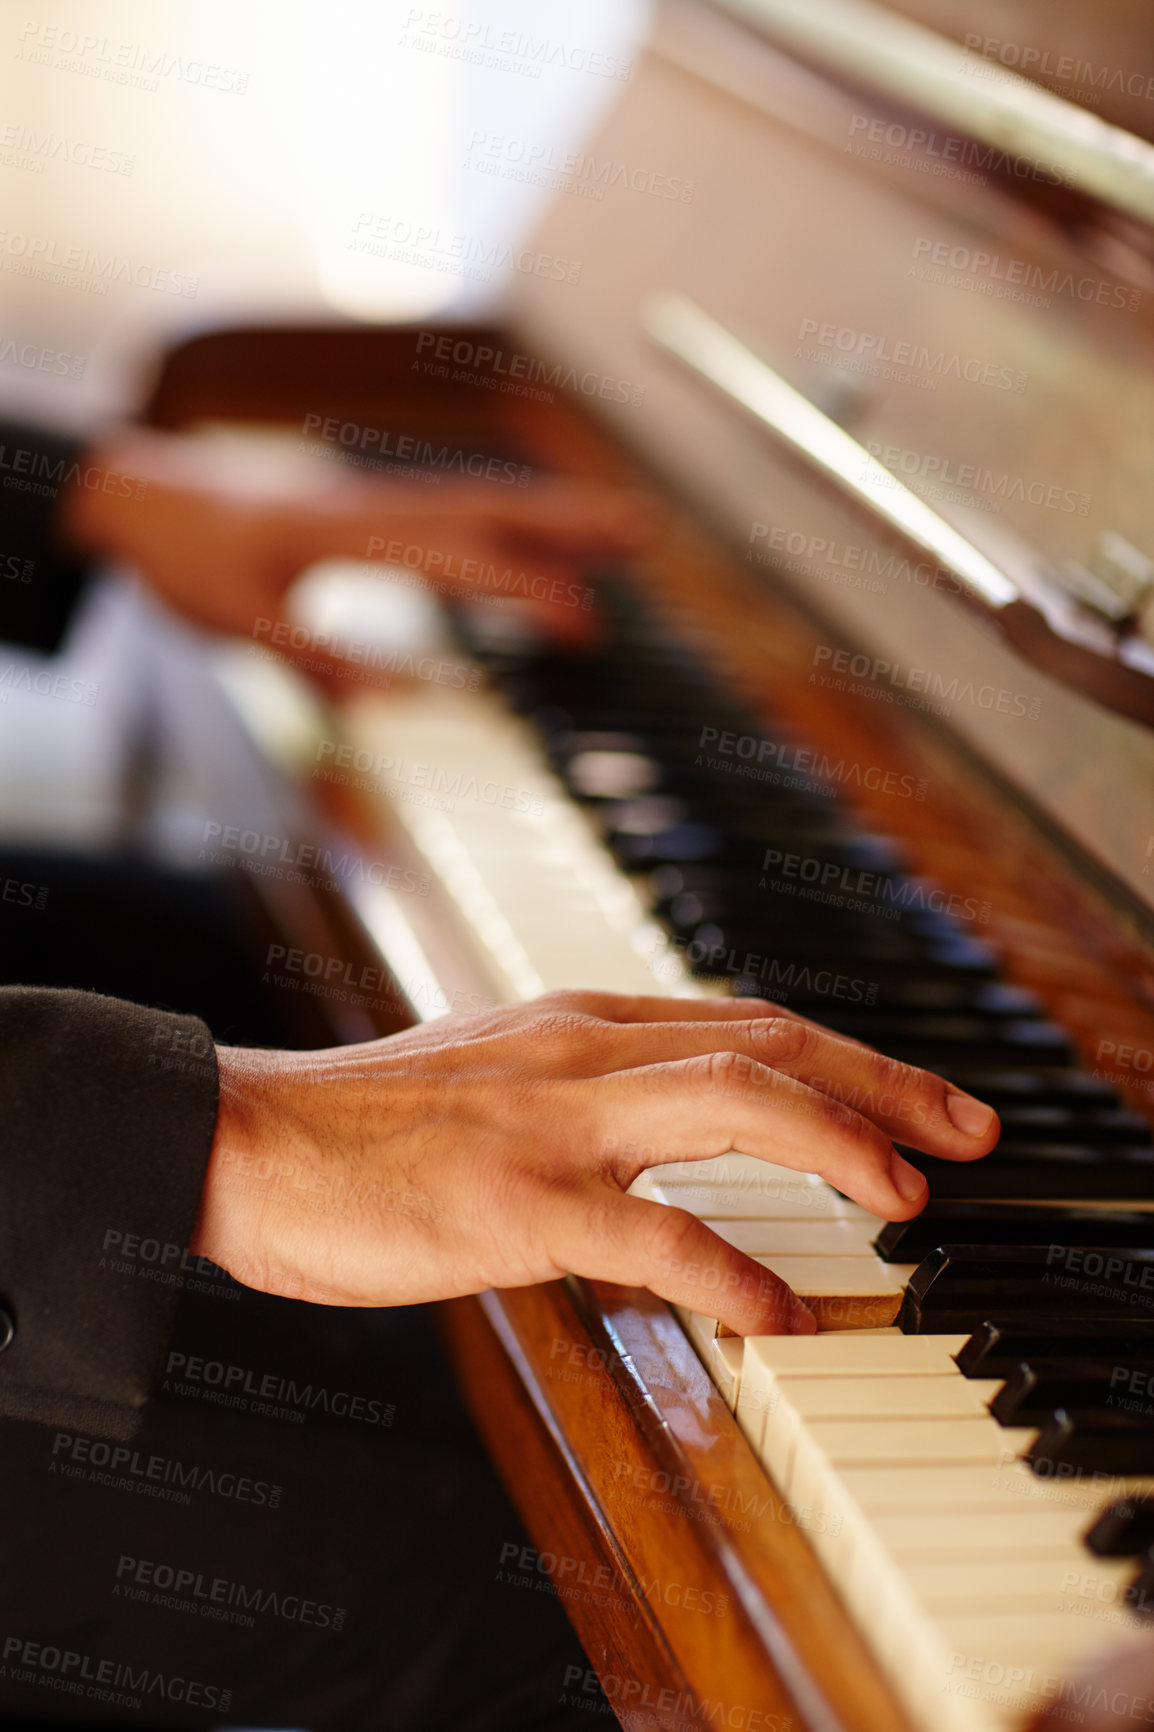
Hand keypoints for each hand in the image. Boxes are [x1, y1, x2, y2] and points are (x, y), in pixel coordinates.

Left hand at [62, 427, 651, 650]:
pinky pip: (459, 504)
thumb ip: (314, 656)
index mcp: (354, 531)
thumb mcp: (235, 620)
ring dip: (554, 509)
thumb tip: (395, 697)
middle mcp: (379, 504)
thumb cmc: (183, 554)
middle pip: (497, 505)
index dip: (530, 589)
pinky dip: (511, 515)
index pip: (466, 558)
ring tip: (619, 527)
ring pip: (485, 497)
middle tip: (644, 533)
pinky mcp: (372, 505)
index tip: (583, 622)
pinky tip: (532, 535)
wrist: (139, 493)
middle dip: (574, 520)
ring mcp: (380, 497)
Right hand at [191, 990, 999, 1333]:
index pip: (748, 1022)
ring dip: (838, 1145)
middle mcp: (583, 1051)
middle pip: (770, 1045)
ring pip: (733, 1102)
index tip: (919, 1097)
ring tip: (909, 1196)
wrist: (251, 1138)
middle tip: (968, 1129)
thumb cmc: (369, 1123)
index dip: (849, 1057)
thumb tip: (673, 1128)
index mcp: (580, 1021)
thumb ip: (590, 1086)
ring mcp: (554, 1123)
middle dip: (884, 1084)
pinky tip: (778, 1309)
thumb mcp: (499, 1071)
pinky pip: (650, 1234)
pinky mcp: (516, 1203)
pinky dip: (729, 1267)